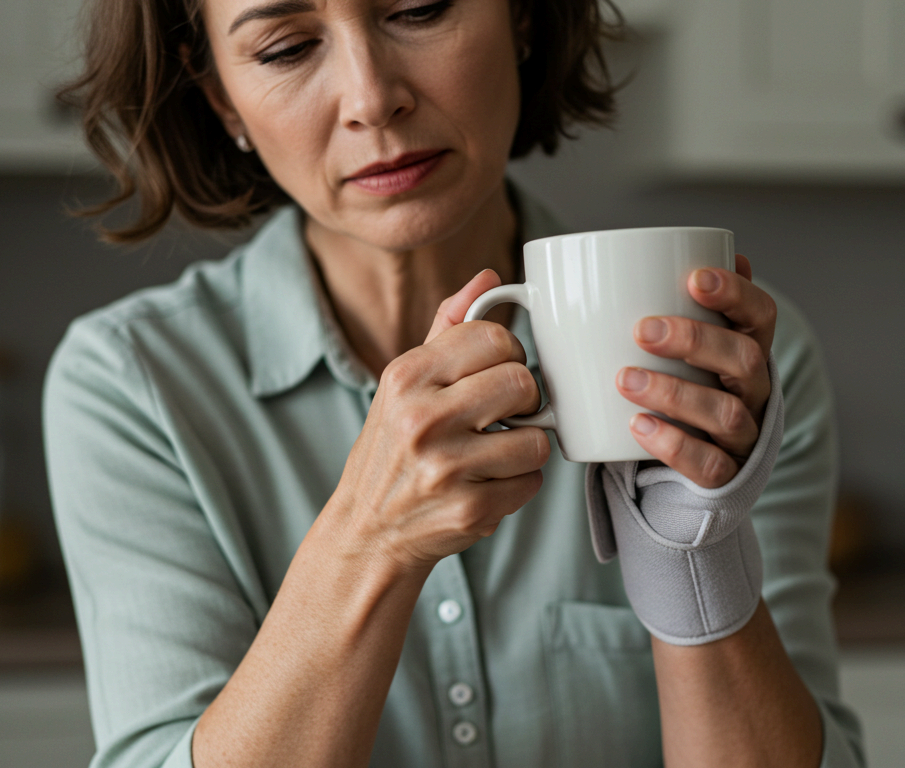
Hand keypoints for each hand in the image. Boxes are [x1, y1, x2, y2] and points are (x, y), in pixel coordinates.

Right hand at [326, 270, 549, 570]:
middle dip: (524, 399)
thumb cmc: (394, 448)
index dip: (509, 353)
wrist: (368, 532)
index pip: (495, 336)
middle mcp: (422, 419)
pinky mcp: (469, 510)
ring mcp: (445, 468)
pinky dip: (520, 483)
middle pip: (523, 382)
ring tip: (495, 452)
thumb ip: (448, 328)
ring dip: (526, 446)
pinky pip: (532, 482)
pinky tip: (489, 483)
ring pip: (536, 437)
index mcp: (407, 376)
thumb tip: (489, 275)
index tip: (497, 372)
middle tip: (504, 414)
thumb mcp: (406, 383)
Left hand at [615, 255, 776, 488]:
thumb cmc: (686, 382)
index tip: (695, 278)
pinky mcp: (726, 474)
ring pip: (726, 413)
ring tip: (626, 379)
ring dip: (675, 393)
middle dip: (696, 341)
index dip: (735, 294)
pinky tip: (638, 426)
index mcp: (749, 347)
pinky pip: (710, 464)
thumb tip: (678, 246)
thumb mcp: (687, 342)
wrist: (694, 460)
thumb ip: (681, 301)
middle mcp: (756, 389)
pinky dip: (674, 445)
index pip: (760, 315)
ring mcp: (744, 434)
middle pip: (744, 359)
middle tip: (642, 330)